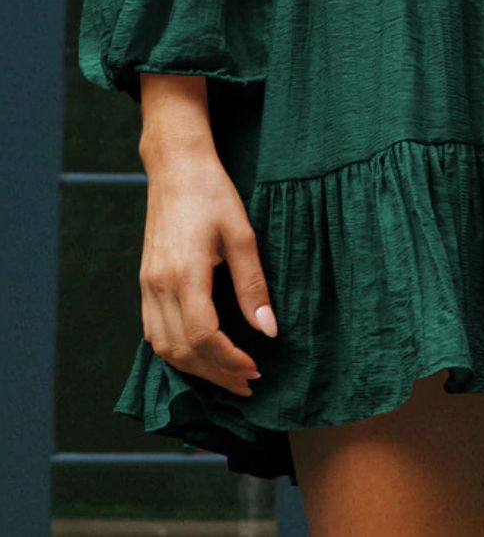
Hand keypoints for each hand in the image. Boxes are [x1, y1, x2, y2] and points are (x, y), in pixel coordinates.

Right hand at [138, 149, 277, 397]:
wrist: (176, 168)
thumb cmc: (213, 194)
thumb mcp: (242, 234)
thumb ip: (253, 285)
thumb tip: (269, 330)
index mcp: (184, 273)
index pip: (203, 336)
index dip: (229, 360)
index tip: (256, 369)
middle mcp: (159, 285)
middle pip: (182, 351)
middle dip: (216, 374)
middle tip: (248, 383)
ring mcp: (147, 285)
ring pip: (163, 348)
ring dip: (195, 369)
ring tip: (228, 375)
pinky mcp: (145, 282)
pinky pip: (153, 332)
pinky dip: (176, 352)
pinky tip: (200, 355)